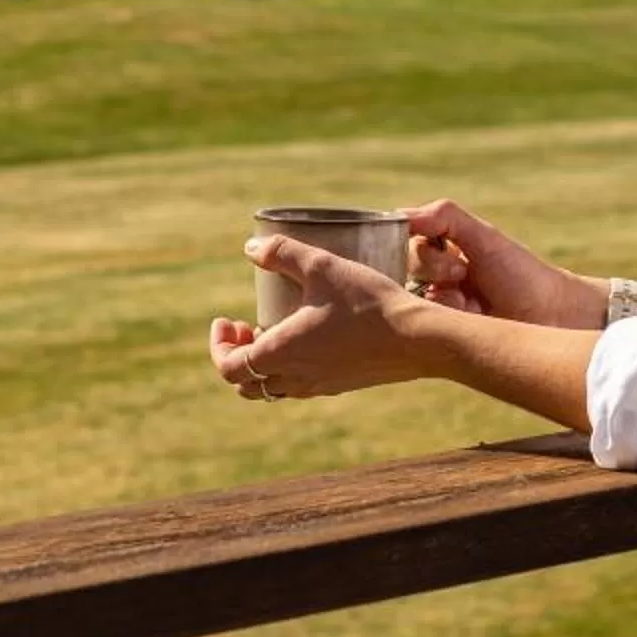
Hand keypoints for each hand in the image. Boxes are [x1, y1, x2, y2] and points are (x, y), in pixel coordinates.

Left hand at [211, 235, 442, 402]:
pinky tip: (308, 336)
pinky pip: (299, 386)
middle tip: (243, 324)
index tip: (226, 319)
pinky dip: (288, 367)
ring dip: (261, 363)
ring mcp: (319, 386)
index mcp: (282, 353)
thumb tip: (251, 248)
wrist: (418, 339)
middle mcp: (295, 377)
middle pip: (245, 384)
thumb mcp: (322, 266)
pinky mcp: (340, 385)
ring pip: (272, 388)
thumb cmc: (368, 303)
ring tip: (272, 328)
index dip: (218, 345)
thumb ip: (282, 253)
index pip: (228, 368)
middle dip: (235, 355)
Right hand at [402, 199, 604, 329]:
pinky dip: (446, 315)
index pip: (407, 235)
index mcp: (445, 247)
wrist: (552, 317)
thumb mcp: (483, 237)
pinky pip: (424, 323)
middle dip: (432, 265)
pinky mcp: (444, 334)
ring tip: (472, 299)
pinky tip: (472, 316)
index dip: (416, 239)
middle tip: (463, 272)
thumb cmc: (521, 273)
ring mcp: (439, 306)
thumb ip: (444, 216)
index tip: (442, 244)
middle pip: (404, 263)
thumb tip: (402, 215)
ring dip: (441, 294)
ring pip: (410, 295)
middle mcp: (437, 275)